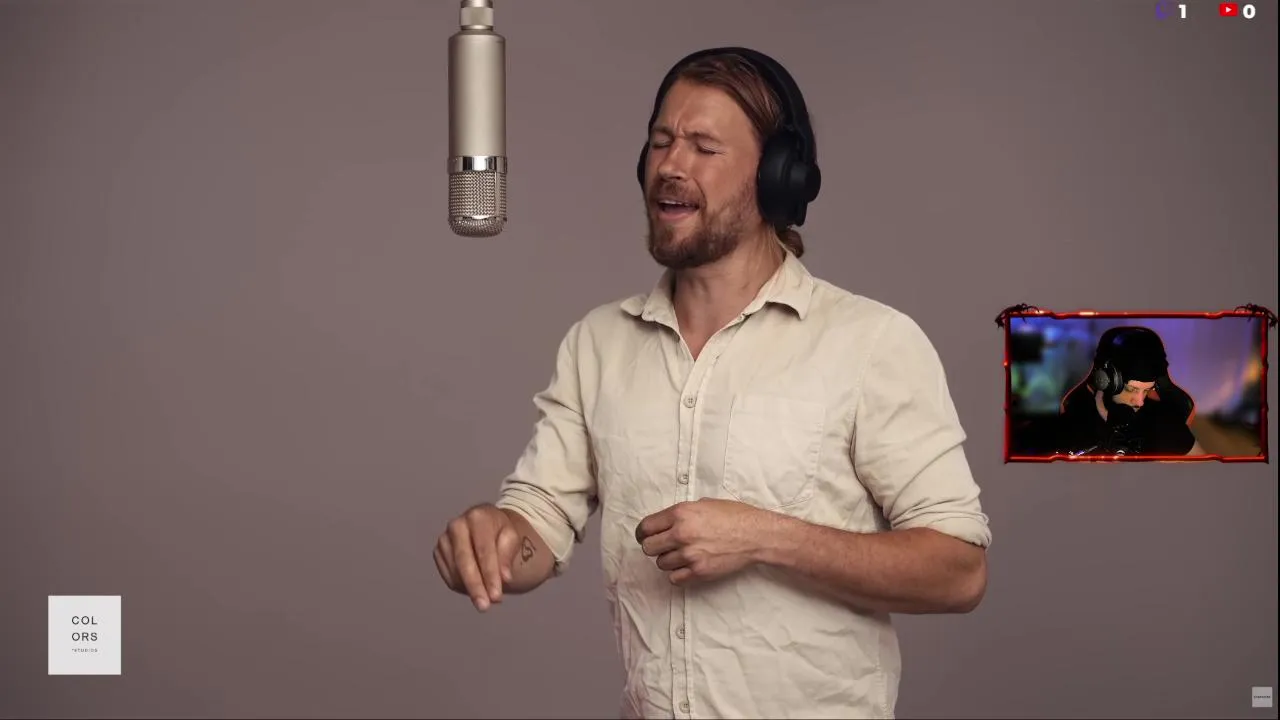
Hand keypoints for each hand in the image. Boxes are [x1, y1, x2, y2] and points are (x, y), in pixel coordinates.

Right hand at [434, 504, 519, 610]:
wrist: (487, 527)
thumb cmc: (501, 533)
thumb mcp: (512, 538)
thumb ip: (508, 555)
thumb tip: (504, 577)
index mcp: (477, 517)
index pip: (484, 550)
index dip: (490, 575)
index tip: (496, 596)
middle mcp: (456, 525)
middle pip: (464, 561)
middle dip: (475, 586)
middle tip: (484, 606)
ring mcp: (444, 539)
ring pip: (455, 572)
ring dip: (470, 589)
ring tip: (487, 597)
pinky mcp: (438, 553)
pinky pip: (449, 576)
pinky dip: (462, 586)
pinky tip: (475, 587)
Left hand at [635, 498, 768, 585]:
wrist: (756, 535)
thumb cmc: (734, 516)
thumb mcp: (704, 504)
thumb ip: (681, 513)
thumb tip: (664, 523)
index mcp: (680, 513)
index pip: (646, 527)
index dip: (643, 533)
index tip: (645, 537)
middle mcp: (681, 534)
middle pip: (648, 548)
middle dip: (654, 547)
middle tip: (664, 546)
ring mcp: (690, 555)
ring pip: (661, 564)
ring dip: (668, 560)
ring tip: (682, 554)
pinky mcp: (699, 572)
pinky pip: (674, 579)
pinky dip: (678, 574)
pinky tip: (687, 566)